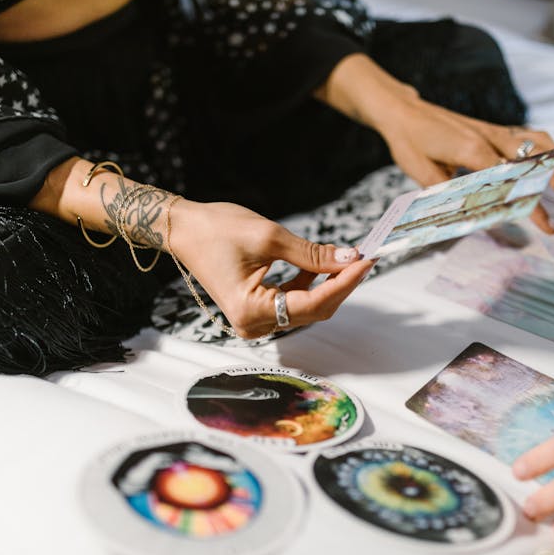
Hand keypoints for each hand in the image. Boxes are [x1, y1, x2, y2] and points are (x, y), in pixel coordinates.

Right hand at [169, 200, 374, 338]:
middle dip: (341, 284)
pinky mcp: (257, 312)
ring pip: (307, 308)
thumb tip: (350, 258)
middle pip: (314, 310)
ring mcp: (254, 322)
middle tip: (364, 257)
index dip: (345, 283)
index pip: (313, 303)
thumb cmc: (218, 229)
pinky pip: (293, 303)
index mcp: (251, 310)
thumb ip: (312, 254)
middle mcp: (253, 325)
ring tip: (345, 257)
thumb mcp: (270, 237)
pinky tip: (318, 264)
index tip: (368, 261)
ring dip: (328, 284)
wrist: (185, 230)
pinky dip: (309, 285)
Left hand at [379, 96, 553, 233]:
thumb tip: (473, 218)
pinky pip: (531, 136)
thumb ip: (449, 194)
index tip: (548, 226)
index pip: (512, 182)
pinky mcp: (495, 130)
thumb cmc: (409, 142)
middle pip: (537, 162)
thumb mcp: (422, 172)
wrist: (403, 111)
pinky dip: (551, 149)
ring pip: (541, 144)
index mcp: (472, 149)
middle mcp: (490, 136)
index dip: (532, 206)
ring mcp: (494, 131)